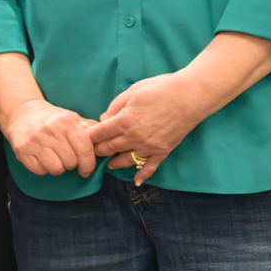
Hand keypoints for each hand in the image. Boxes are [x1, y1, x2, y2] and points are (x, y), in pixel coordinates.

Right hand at [0, 97, 100, 176]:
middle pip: (71, 162)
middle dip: (72, 164)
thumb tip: (105, 140)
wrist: (23, 113)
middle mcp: (51, 130)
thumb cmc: (53, 119)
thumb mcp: (72, 118)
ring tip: (55, 158)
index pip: (84, 149)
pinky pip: (39, 171)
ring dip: (58, 168)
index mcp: (67, 121)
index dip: (89, 164)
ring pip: (56, 169)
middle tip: (68, 157)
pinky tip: (43, 159)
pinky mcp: (22, 150)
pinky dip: (43, 169)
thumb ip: (89, 128)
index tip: (87, 170)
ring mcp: (35, 140)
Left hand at [87, 71, 209, 184]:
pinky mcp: (162, 151)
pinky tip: (136, 181)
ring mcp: (149, 147)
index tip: (80, 140)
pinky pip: (150, 167)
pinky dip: (142, 175)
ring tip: (108, 164)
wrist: (190, 95)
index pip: (99, 134)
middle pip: (109, 148)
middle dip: (98, 150)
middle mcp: (134, 137)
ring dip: (114, 163)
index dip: (88, 137)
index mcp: (124, 120)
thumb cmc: (161, 88)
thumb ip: (115, 106)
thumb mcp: (133, 91)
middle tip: (90, 152)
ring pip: (126, 160)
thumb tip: (104, 120)